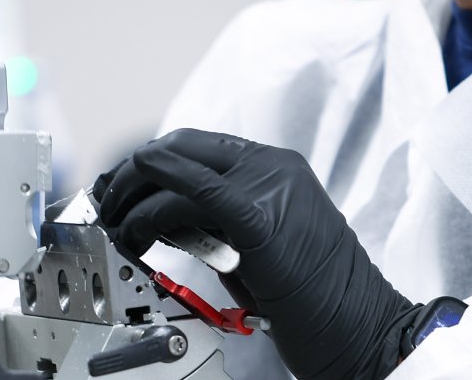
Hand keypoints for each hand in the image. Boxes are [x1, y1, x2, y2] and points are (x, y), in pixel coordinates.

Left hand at [94, 129, 419, 379]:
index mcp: (278, 167)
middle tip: (110, 202)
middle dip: (134, 172)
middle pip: (182, 146)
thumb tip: (166, 214)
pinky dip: (153, 206)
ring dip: (134, 198)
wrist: (362, 325)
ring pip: (176, 171)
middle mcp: (273, 166)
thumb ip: (221, 218)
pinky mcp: (258, 216)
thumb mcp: (265, 242)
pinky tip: (136, 224)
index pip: (198, 146)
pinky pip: (191, 195)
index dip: (153, 163)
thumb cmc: (319, 297)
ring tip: (120, 229)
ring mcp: (269, 186)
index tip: (125, 186)